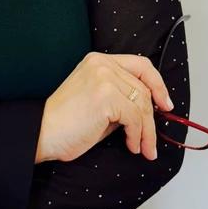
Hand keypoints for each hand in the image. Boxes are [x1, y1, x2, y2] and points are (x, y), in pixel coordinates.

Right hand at [37, 51, 174, 163]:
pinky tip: (132, 146)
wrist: (42, 133)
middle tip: (153, 141)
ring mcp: (104, 78)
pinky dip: (137, 135)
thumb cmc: (66, 123)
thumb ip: (121, 97)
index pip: (141, 65)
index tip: (165, 104)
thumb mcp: (98, 101)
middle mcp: (103, 64)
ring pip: (142, 105)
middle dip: (152, 118)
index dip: (157, 84)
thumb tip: (150, 110)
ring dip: (147, 131)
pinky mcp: (106, 97)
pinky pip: (134, 117)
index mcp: (99, 60)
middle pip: (144, 88)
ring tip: (143, 148)